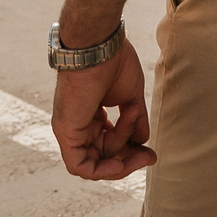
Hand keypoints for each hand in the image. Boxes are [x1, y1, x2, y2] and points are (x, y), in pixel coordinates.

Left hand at [51, 40, 154, 180]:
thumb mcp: (130, 96)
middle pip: (102, 157)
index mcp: (90, 116)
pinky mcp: (66, 133)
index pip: (107, 145)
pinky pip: (79, 165)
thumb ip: (135, 120)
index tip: (150, 152)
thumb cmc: (114, 62)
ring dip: (119, 160)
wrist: (100, 46)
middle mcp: (77, 125)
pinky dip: (100, 171)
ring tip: (136, 139)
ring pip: (94, 162)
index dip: (129, 152)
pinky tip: (119, 165)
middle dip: (128, 161)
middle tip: (150, 157)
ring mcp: (70, 130)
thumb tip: (143, 140)